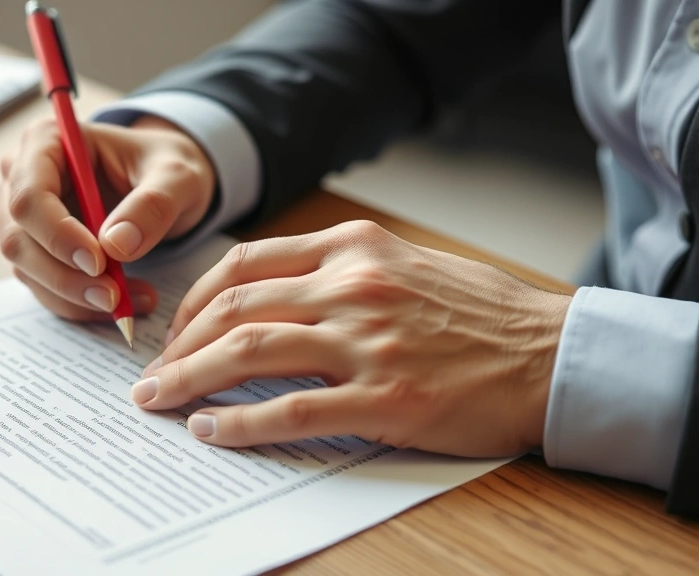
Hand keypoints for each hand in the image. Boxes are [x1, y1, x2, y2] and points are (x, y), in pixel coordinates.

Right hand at [0, 115, 215, 320]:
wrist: (168, 184)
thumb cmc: (166, 167)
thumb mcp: (178, 177)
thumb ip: (153, 204)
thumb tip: (116, 245)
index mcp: (47, 142)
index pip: (29, 195)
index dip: (57, 234)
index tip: (98, 263)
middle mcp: (22, 177)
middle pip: (19, 239)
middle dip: (66, 277)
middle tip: (114, 297)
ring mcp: (25, 218)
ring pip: (29, 271)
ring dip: (77, 297)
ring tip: (133, 300)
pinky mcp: (37, 250)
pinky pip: (46, 287)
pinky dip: (82, 304)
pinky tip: (125, 301)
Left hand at [132, 221, 571, 456]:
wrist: (550, 355)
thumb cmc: (478, 313)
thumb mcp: (405, 263)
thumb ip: (338, 269)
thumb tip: (269, 296)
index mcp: (354, 247)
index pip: (245, 264)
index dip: (194, 300)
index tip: (174, 329)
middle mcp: (353, 286)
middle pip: (235, 308)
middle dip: (179, 344)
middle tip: (152, 374)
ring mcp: (367, 342)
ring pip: (248, 353)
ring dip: (190, 379)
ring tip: (158, 400)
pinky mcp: (384, 400)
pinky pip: (291, 411)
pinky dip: (240, 423)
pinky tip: (210, 431)